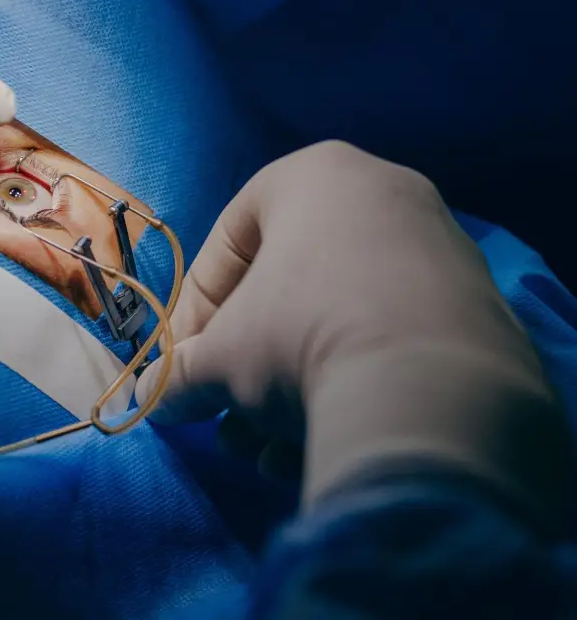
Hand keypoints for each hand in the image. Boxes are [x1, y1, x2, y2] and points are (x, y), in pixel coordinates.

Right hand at [137, 141, 568, 522]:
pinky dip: (349, 389)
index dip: (194, 313)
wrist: (434, 391)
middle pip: (286, 288)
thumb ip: (178, 375)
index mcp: (313, 174)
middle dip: (248, 364)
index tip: (185, 366)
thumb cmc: (302, 338)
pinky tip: (324, 444)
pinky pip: (389, 342)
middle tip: (228, 414)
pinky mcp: (476, 304)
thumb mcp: (219, 361)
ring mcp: (437, 246)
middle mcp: (382, 192)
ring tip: (268, 453)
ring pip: (336, 321)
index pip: (227, 242)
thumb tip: (152, 401)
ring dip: (292, 390)